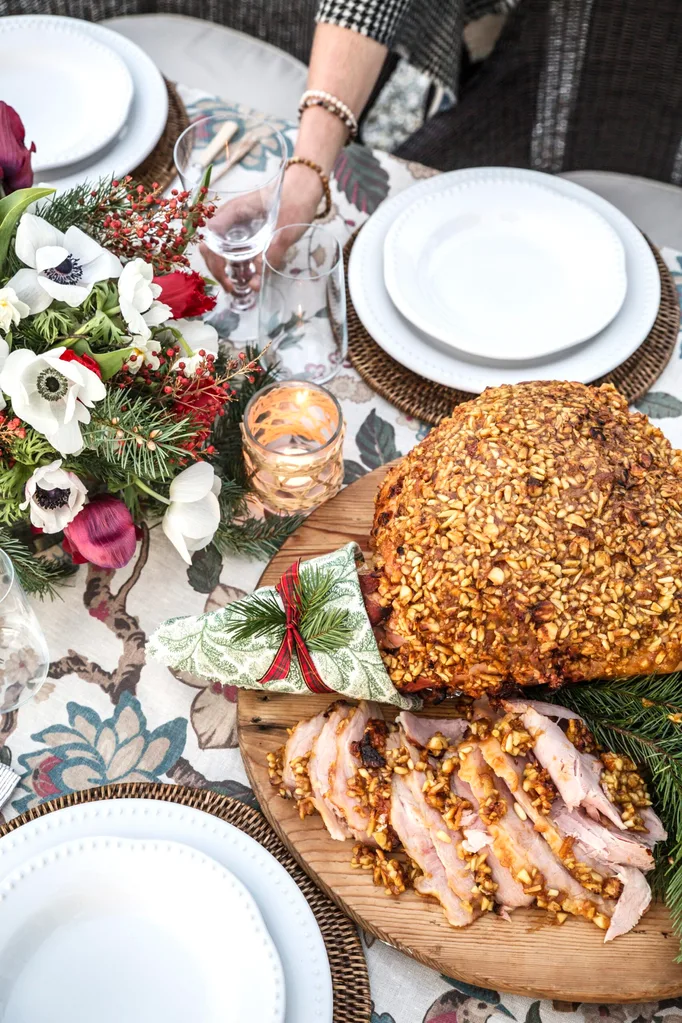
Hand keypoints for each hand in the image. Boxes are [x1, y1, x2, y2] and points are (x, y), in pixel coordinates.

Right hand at [201, 162, 324, 292]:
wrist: (304, 187)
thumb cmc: (294, 202)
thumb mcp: (284, 232)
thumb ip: (269, 256)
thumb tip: (254, 284)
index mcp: (233, 212)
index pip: (210, 240)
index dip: (215, 263)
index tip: (229, 280)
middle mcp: (228, 217)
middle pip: (210, 246)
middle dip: (218, 269)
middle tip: (233, 288)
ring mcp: (234, 223)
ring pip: (218, 248)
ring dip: (224, 267)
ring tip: (237, 284)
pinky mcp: (243, 229)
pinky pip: (231, 247)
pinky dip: (234, 262)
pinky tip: (245, 273)